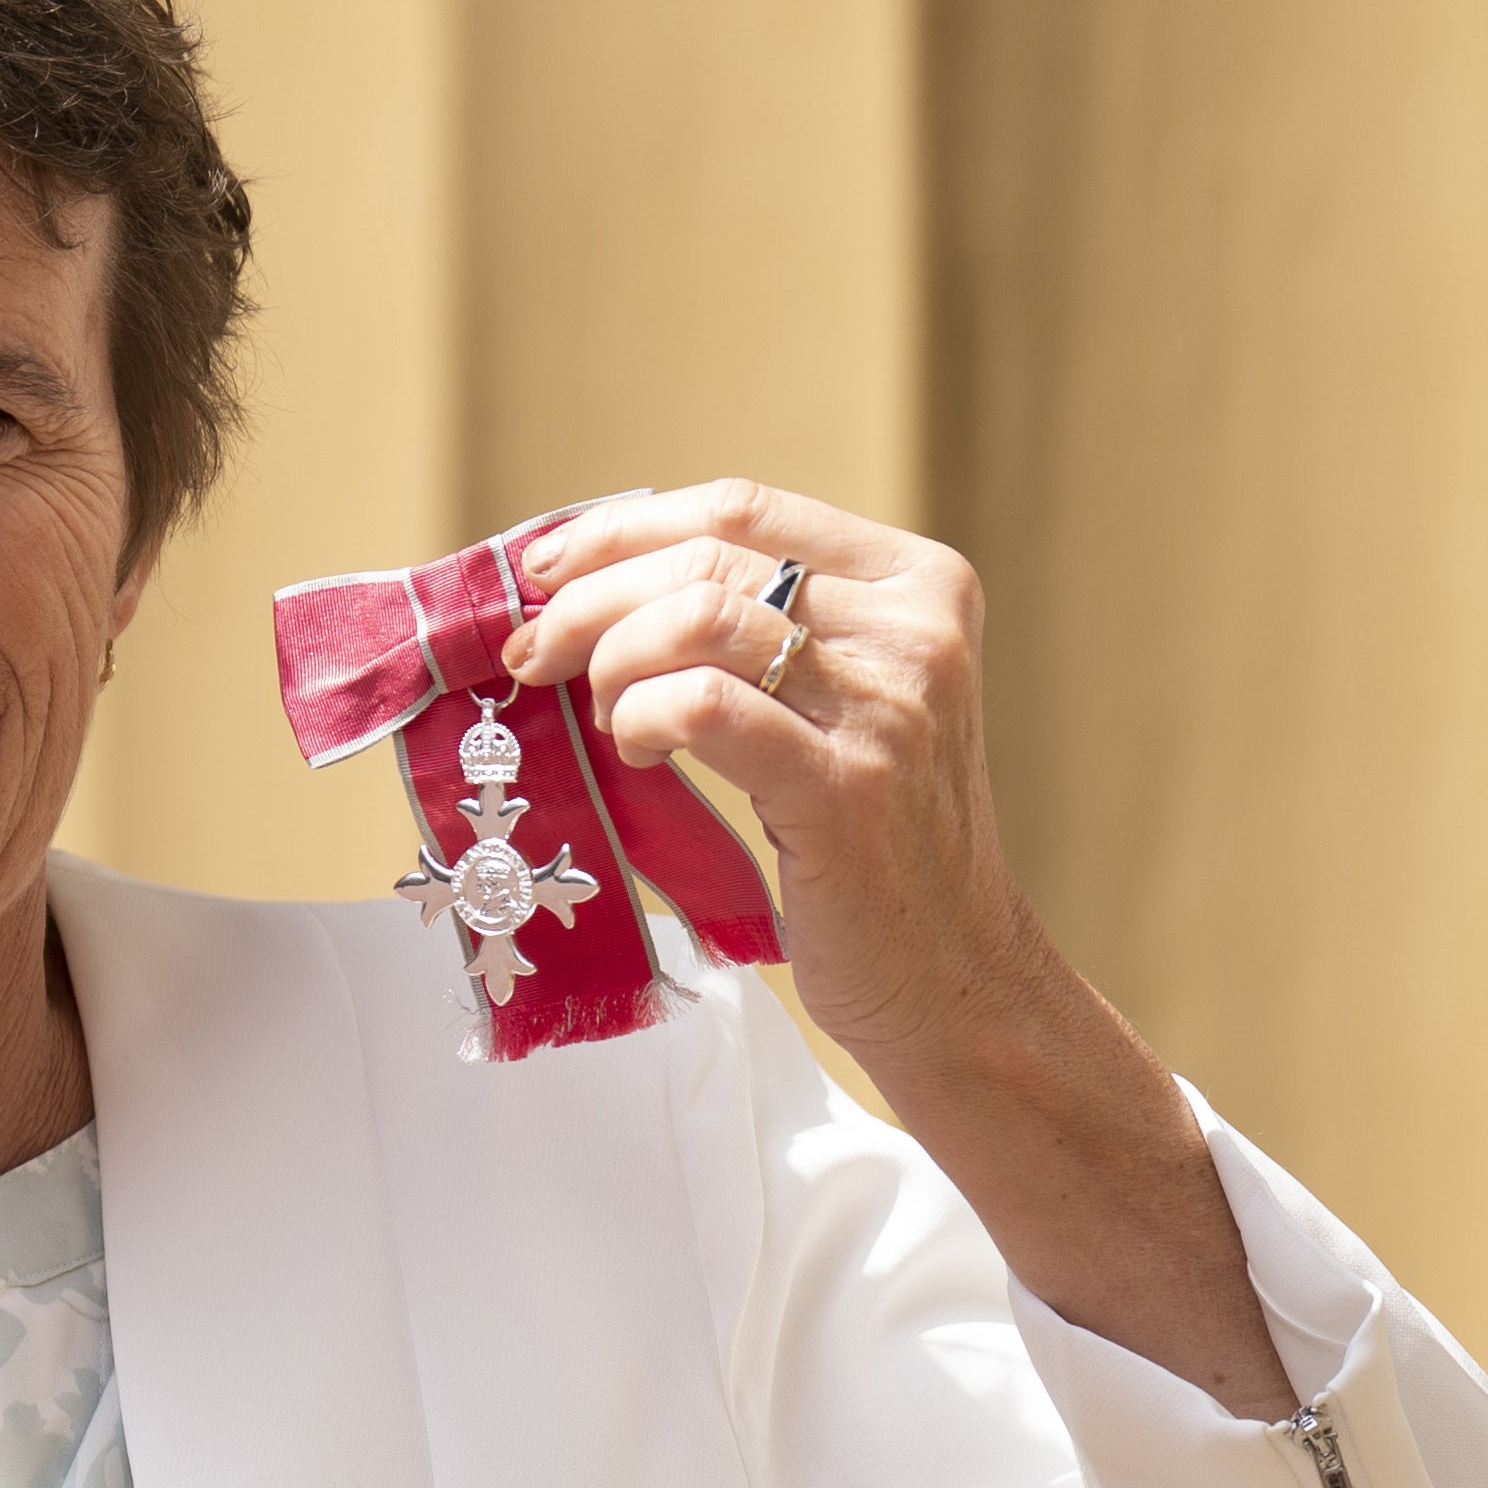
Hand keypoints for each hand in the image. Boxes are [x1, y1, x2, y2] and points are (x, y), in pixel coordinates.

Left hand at [507, 481, 1295, 1418]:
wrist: (954, 979)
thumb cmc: (873, 845)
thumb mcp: (842, 705)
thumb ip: (760, 631)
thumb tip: (585, 579)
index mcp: (919, 582)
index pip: (740, 508)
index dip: (621, 529)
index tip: (545, 569)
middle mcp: (918, 628)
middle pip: (709, 554)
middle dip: (588, 595)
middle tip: (532, 654)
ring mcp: (893, 705)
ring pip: (697, 615)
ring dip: (608, 656)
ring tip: (595, 712)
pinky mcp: (851, 788)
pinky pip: (705, 706)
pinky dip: (642, 713)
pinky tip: (633, 746)